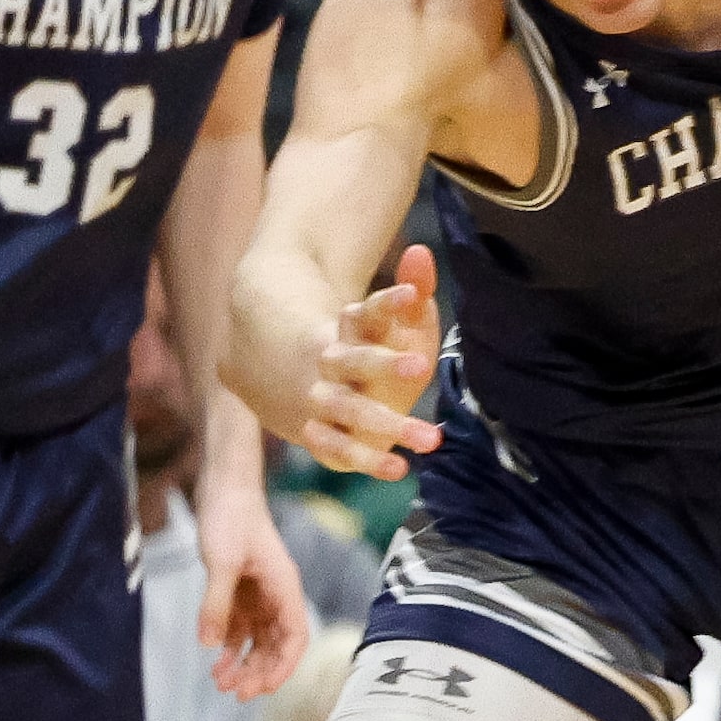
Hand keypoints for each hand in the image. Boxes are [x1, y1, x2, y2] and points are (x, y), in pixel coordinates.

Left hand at [193, 478, 310, 698]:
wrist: (223, 485)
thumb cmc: (230, 516)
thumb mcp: (221, 561)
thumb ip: (216, 603)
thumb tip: (208, 646)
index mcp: (284, 586)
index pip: (295, 636)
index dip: (283, 667)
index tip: (261, 689)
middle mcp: (276, 594)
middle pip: (277, 644)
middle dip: (259, 671)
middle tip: (234, 693)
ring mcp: (259, 593)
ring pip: (259, 639)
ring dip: (244, 662)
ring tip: (220, 682)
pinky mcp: (241, 589)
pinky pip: (241, 626)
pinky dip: (230, 645)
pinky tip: (214, 657)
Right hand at [299, 245, 442, 478]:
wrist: (287, 377)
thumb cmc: (359, 346)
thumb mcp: (386, 318)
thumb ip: (411, 290)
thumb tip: (422, 251)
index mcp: (347, 331)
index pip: (366, 312)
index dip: (389, 303)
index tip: (413, 295)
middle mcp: (331, 364)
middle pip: (354, 361)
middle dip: (386, 365)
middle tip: (422, 365)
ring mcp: (322, 400)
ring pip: (348, 410)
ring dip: (387, 424)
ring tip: (432, 439)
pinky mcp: (320, 433)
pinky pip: (337, 448)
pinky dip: (365, 458)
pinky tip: (399, 469)